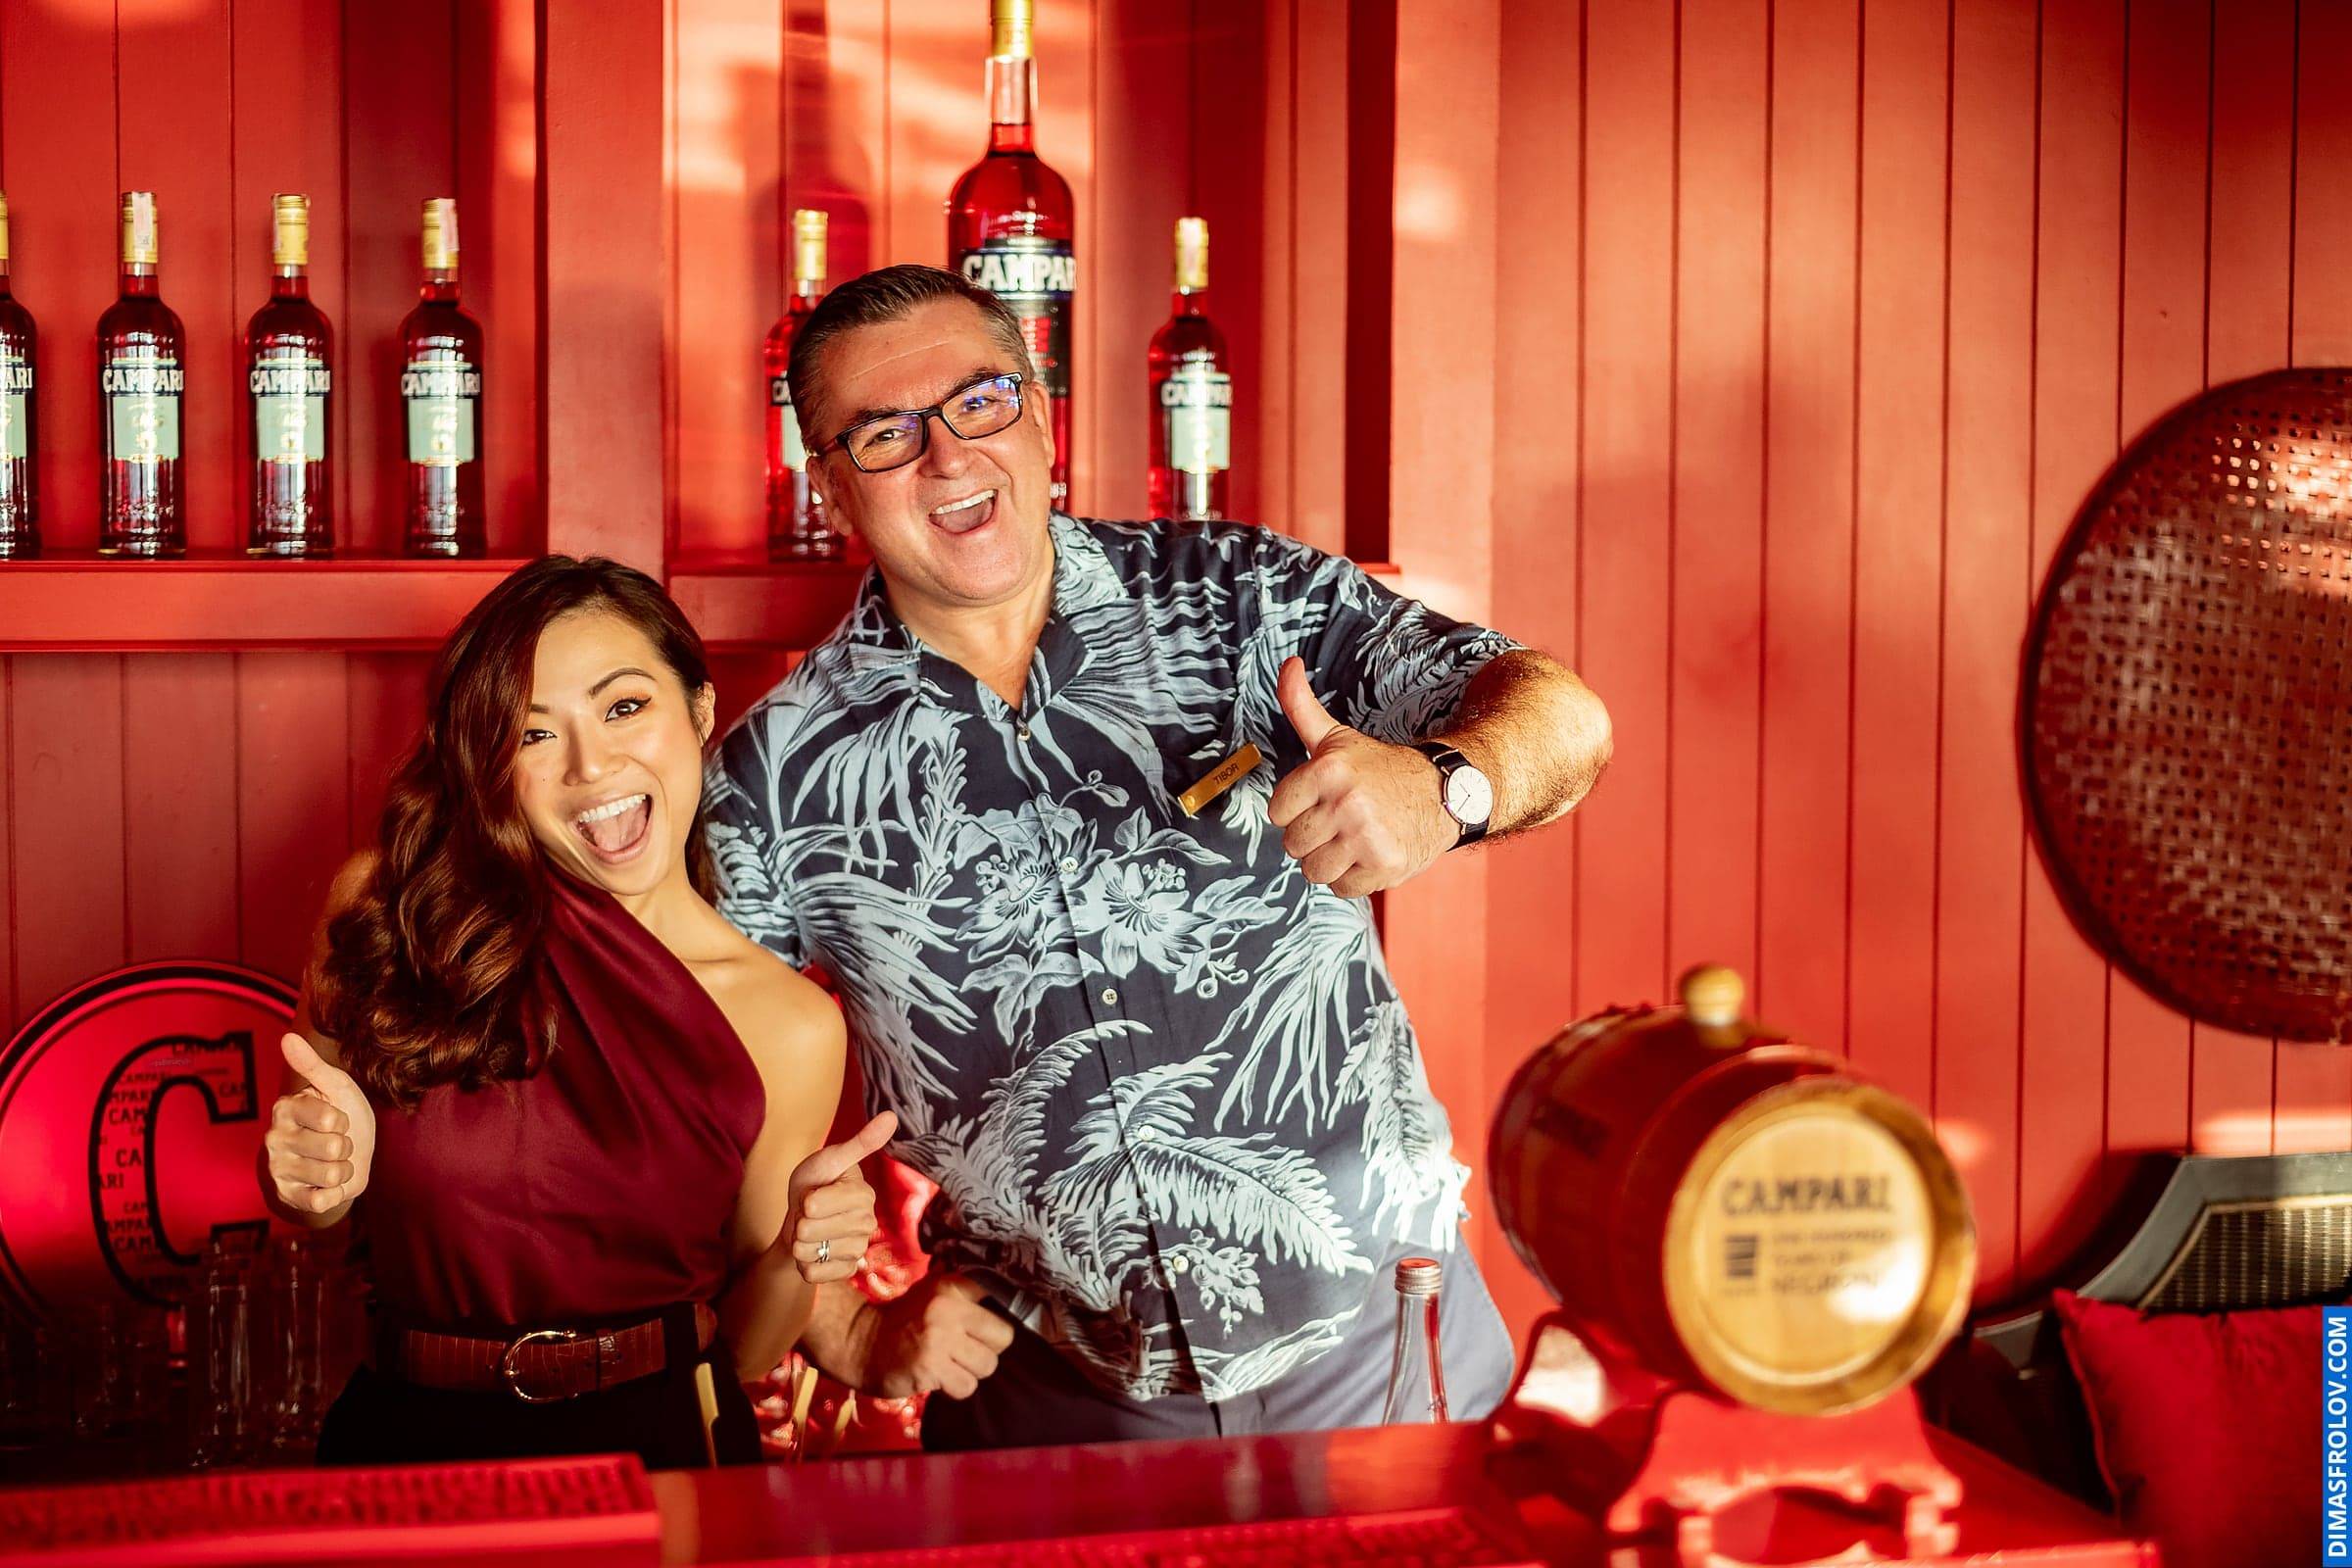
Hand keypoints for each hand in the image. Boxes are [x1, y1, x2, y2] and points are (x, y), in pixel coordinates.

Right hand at [266, 1032, 374, 1215]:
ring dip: (343, 1169)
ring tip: (332, 1161)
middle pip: (335, 1148)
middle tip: (334, 1142)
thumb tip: (288, 1037)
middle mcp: (275, 1139)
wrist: (340, 1156)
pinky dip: (335, 1194)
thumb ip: (311, 1064)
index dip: (345, 1121)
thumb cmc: (339, 1114)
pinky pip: (322, 1201)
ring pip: (331, 1174)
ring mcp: (279, 1170)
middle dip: (346, 1147)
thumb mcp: (334, 1086)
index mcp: (285, 1109)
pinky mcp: (287, 1197)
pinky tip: (326, 1184)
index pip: (331, 1119)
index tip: (335, 1119)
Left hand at [785, 1111, 897, 1284]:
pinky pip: (812, 1274)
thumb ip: (861, 1142)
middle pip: (809, 1229)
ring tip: (811, 1232)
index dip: (803, 1200)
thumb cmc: (816, 1183)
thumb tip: (892, 1116)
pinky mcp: (846, 1272)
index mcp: (864, 1194)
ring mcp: (858, 1250)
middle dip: (798, 1221)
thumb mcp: (830, 1159)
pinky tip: (814, 1253)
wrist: (804, 1220)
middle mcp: (867, 1223)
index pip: (815, 1204)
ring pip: (809, 1252)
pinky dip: (803, 1264)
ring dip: (800, 1243)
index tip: (811, 1193)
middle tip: (809, 1214)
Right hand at [859, 1273, 1015, 1399]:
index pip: (999, 1297)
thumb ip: (963, 1294)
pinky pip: (966, 1386)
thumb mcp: (930, 1293)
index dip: (999, 1317)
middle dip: (989, 1349)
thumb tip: (1006, 1297)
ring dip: (972, 1372)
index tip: (988, 1327)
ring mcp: (939, 1339)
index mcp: (951, 1286)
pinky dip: (957, 1388)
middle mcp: (948, 1309)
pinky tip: (941, 1379)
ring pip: (987, 1365)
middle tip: (969, 1351)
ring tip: (952, 1366)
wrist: (860, 1343)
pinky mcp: (930, 1368)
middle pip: (1003, 1336)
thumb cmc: (902, 1320)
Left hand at [1266, 656, 1457, 897]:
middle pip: (1293, 845)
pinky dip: (1354, 878)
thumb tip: (1287, 663)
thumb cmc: (1380, 768)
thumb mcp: (1337, 737)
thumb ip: (1301, 706)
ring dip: (1330, 862)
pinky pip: (1342, 888)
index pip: (1278, 812)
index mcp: (1328, 770)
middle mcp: (1346, 803)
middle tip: (1341, 822)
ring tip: (1354, 840)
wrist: (1445, 792)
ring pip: (1314, 871)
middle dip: (1313, 837)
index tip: (1321, 800)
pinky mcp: (1385, 867)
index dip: (1297, 809)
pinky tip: (1371, 855)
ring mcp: (1366, 837)